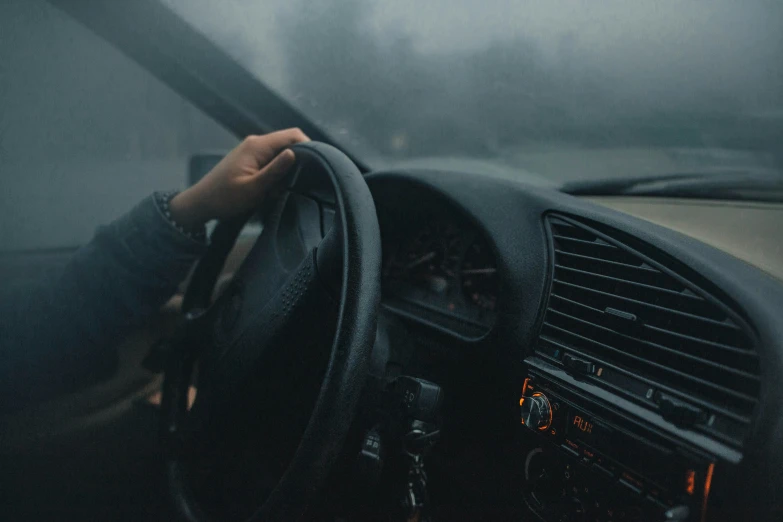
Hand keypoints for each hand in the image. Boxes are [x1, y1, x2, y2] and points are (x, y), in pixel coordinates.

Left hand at [169, 128, 308, 227]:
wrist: (201, 202)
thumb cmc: (226, 197)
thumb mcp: (253, 188)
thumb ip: (275, 170)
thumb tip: (294, 153)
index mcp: (258, 146)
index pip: (293, 135)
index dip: (309, 146)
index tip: (317, 165)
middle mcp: (256, 143)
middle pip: (288, 142)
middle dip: (299, 160)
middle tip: (303, 180)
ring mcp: (252, 150)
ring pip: (281, 152)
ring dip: (287, 169)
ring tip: (287, 187)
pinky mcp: (250, 159)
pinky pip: (271, 160)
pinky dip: (277, 172)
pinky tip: (275, 187)